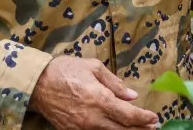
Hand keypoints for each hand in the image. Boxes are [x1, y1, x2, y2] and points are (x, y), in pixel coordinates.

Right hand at [30, 56, 158, 128]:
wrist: (38, 83)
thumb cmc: (66, 70)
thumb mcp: (94, 68)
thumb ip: (115, 83)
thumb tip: (132, 96)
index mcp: (100, 99)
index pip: (129, 114)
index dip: (144, 118)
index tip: (155, 118)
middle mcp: (93, 117)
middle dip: (140, 129)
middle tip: (153, 127)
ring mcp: (82, 127)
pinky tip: (116, 129)